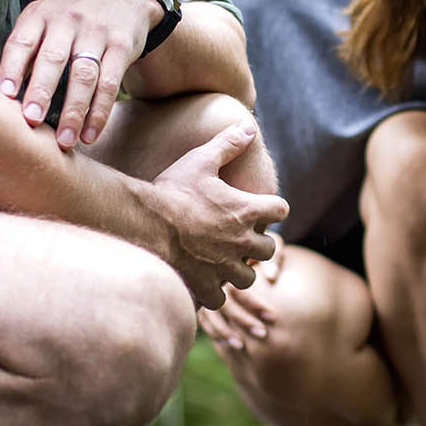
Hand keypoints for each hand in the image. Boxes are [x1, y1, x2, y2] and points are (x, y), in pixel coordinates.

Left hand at [0, 0, 158, 150]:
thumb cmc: (70, 19)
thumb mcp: (44, 21)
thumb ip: (25, 51)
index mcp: (40, 15)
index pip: (22, 42)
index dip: (11, 68)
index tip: (3, 95)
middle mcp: (67, 21)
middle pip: (53, 59)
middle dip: (41, 91)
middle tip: (31, 121)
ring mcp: (96, 33)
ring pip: (84, 75)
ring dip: (74, 111)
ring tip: (64, 141)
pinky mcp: (121, 47)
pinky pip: (110, 84)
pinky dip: (99, 113)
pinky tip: (89, 135)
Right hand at [152, 122, 288, 307]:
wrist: (145, 222)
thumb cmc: (173, 189)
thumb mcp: (201, 160)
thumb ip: (228, 144)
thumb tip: (249, 126)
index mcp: (246, 211)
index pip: (281, 210)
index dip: (273, 207)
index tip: (261, 207)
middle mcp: (241, 241)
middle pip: (268, 249)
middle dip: (258, 244)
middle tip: (240, 237)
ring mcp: (224, 267)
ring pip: (247, 277)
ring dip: (239, 269)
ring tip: (223, 261)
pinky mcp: (206, 285)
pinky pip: (220, 298)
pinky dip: (214, 292)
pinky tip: (203, 280)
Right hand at [196, 232, 282, 353]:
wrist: (221, 230)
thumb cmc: (251, 233)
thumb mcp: (264, 234)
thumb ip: (275, 254)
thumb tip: (273, 277)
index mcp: (228, 262)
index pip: (242, 290)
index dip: (258, 305)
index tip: (274, 317)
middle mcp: (211, 275)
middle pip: (226, 305)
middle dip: (245, 322)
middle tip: (263, 334)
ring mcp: (201, 287)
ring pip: (211, 316)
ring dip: (226, 332)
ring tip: (242, 346)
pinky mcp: (197, 295)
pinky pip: (202, 319)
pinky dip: (214, 332)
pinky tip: (226, 343)